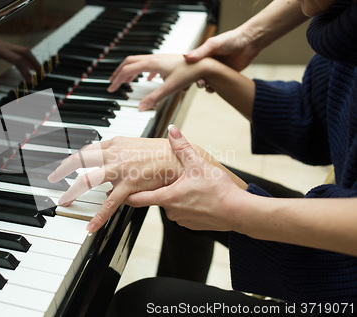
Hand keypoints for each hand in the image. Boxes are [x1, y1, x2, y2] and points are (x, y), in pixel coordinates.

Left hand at [0, 34, 40, 93]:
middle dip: (34, 62)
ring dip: (32, 59)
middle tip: (41, 74)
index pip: (17, 59)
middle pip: (25, 51)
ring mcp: (4, 44)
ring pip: (23, 49)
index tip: (29, 80)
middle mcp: (4, 45)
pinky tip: (28, 65)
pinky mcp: (4, 45)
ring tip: (38, 71)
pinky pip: (19, 50)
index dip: (24, 70)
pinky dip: (26, 57)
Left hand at [48, 136, 183, 231]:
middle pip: (80, 159)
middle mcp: (114, 153)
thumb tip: (107, 164)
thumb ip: (120, 153)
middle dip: (62, 169)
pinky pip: (110, 203)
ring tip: (63, 202)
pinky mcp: (130, 185)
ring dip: (73, 191)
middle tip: (52, 177)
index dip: (73, 158)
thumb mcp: (136, 145)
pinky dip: (99, 216)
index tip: (64, 165)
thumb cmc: (163, 152)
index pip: (88, 149)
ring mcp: (120, 169)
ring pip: (89, 180)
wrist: (179, 158)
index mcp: (115, 143)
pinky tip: (91, 226)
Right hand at [108, 54, 190, 109]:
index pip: (127, 71)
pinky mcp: (164, 61)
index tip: (111, 89)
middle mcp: (153, 58)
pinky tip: (147, 79)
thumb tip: (141, 108)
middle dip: (118, 73)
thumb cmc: (188, 73)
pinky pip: (147, 64)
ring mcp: (158, 58)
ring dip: (128, 71)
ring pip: (137, 62)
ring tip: (125, 81)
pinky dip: (141, 71)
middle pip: (128, 63)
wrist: (203, 63)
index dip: (117, 80)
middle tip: (112, 83)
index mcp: (151, 63)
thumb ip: (154, 98)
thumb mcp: (169, 88)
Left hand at [125, 125, 247, 230]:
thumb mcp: (198, 164)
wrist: (239, 212)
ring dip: (177, 197)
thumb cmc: (219, 190)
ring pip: (173, 206)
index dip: (126, 194)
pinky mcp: (193, 225)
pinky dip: (189, 206)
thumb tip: (172, 130)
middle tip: (172, 179)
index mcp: (167, 196)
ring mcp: (182, 220)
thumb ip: (182, 147)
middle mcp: (171, 211)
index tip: (116, 192)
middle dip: (162, 189)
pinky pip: (185, 214)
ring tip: (193, 188)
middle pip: (157, 199)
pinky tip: (200, 198)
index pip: (137, 198)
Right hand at [183, 28, 259, 92]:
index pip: (190, 66)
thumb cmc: (231, 39)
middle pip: (196, 76)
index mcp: (202, 55)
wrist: (249, 43)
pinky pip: (216, 85)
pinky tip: (213, 89)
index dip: (185, 73)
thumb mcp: (213, 44)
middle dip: (194, 81)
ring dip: (203, 85)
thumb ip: (200, 51)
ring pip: (205, 81)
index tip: (182, 79)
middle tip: (198, 82)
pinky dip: (213, 89)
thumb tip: (185, 57)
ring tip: (205, 85)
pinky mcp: (224, 76)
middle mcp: (208, 63)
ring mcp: (216, 70)